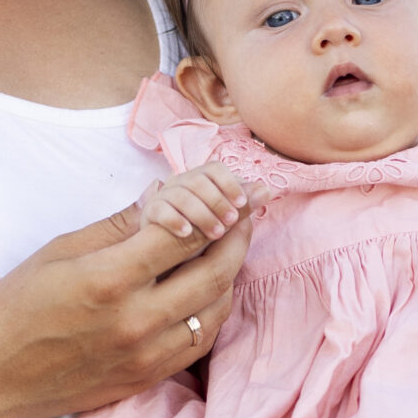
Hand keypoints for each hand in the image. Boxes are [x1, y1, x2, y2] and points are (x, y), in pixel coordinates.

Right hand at [0, 194, 260, 417]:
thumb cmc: (16, 308)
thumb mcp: (59, 252)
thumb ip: (118, 227)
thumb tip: (163, 198)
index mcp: (110, 278)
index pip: (185, 232)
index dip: (218, 205)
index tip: (235, 188)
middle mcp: (136, 319)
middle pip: (214, 270)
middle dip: (238, 234)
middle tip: (247, 211)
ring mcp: (146, 354)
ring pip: (216, 309)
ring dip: (231, 273)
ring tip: (231, 247)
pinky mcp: (147, 378)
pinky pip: (201, 341)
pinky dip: (214, 311)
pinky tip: (212, 290)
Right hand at [140, 163, 266, 247]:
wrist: (170, 247)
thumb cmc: (203, 229)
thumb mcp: (225, 218)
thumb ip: (242, 206)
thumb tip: (267, 191)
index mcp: (202, 179)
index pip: (214, 169)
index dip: (230, 183)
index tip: (242, 204)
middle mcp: (182, 183)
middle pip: (198, 181)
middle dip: (218, 201)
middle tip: (231, 222)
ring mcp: (164, 197)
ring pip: (182, 195)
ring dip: (201, 214)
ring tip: (215, 233)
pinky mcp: (150, 213)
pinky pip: (160, 210)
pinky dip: (174, 220)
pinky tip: (186, 233)